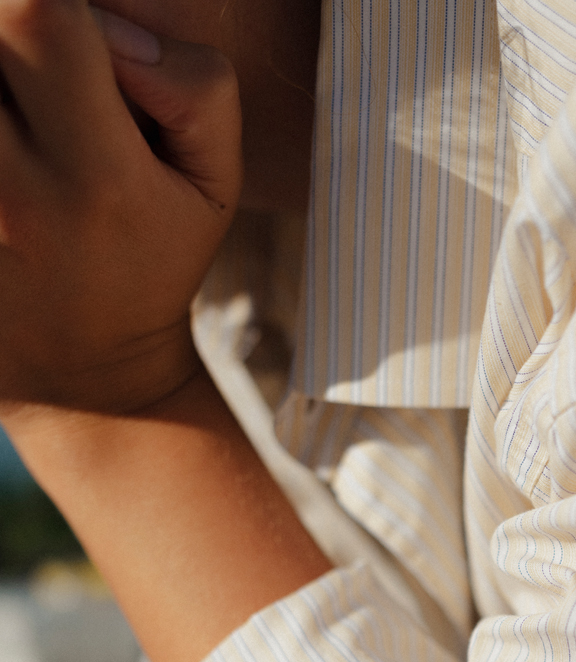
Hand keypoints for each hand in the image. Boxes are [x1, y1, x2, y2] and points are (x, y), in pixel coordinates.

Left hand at [0, 0, 241, 415]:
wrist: (79, 372)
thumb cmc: (152, 262)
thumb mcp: (217, 187)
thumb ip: (198, 88)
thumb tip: (117, 32)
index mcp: (98, 180)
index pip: (41, 11)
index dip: (60, 6)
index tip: (80, 52)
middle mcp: (10, 193)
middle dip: (10, 33)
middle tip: (39, 87)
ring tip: (19, 121)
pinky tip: (8, 151)